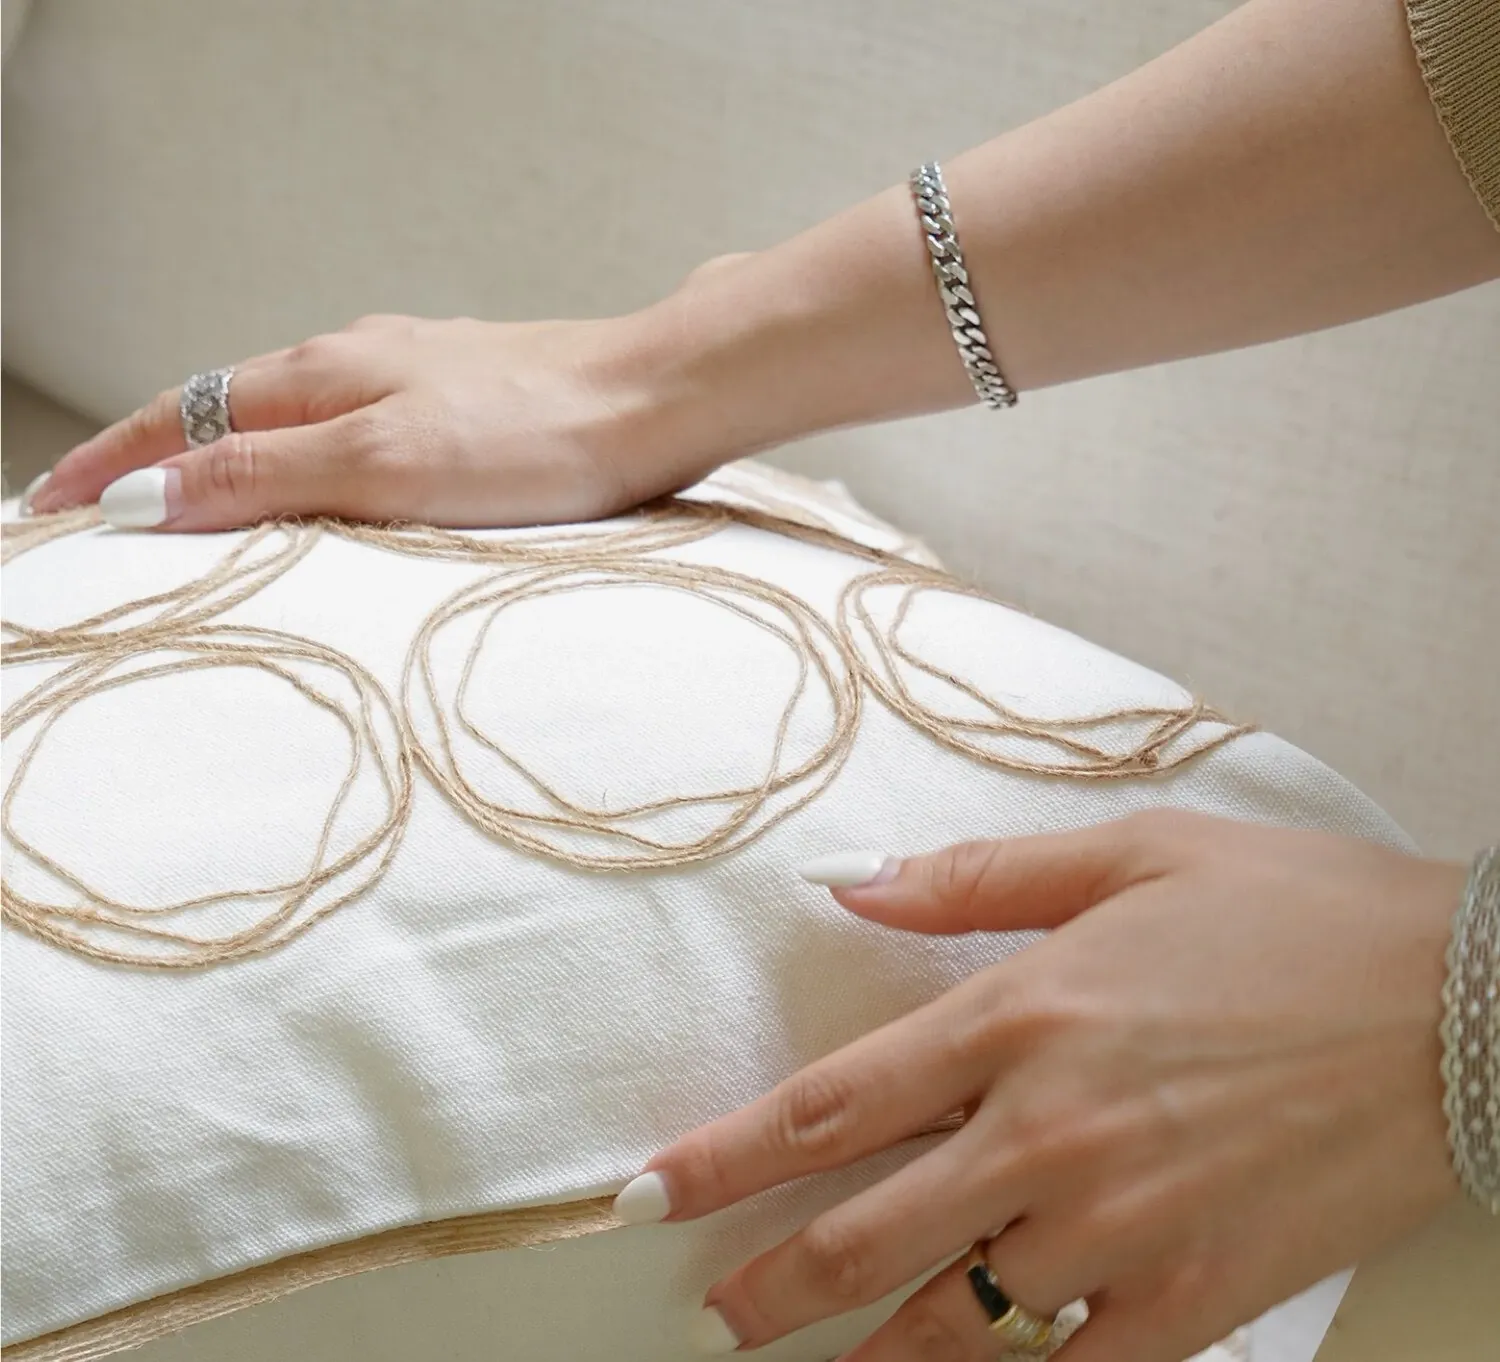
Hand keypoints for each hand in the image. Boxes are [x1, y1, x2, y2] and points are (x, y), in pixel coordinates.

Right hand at [28, 304, 729, 531]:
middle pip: (224, 410)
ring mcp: (416, 378)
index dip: (111, 465)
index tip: (51, 510)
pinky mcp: (466, 401)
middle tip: (100, 509)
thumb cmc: (538, 435)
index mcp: (324, 375)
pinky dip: (306, 461)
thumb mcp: (383, 464)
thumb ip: (265, 476)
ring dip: (227, 457)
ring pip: (291, 418)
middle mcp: (361, 363)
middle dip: (154, 457)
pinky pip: (355, 430)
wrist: (660, 400)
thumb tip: (144, 496)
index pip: (180, 417)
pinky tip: (326, 485)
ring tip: (190, 502)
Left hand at [617, 811, 1463, 1361]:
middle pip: (864, 1236)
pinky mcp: (1199, 1297)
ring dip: (862, 1356)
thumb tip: (846, 883)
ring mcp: (1121, 1228)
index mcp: (1019, 1016)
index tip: (648, 1194)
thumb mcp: (1129, 854)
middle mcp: (1048, 1133)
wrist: (1464, 1005)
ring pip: (953, 1324)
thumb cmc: (1295, 914)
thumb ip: (972, 879)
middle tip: (708, 1314)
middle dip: (767, 1286)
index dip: (724, 1160)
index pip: (829, 1106)